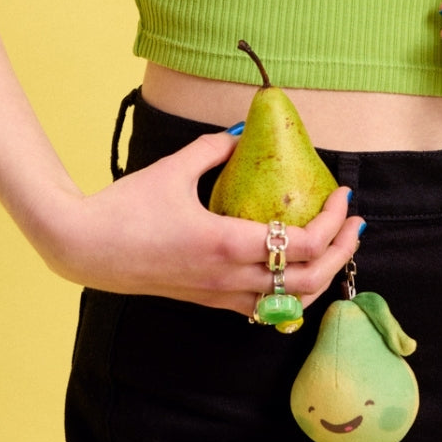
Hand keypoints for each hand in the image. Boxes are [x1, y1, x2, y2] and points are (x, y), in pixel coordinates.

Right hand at [36, 127, 362, 316]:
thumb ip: (213, 148)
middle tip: (356, 224)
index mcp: (226, 244)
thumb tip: (242, 133)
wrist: (84, 248)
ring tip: (338, 248)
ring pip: (289, 302)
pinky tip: (297, 271)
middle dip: (342, 252)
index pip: (301, 245)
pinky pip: (262, 308)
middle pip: (308, 280)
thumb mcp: (174, 168)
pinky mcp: (207, 301)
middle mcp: (228, 278)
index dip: (333, 222)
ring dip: (322, 276)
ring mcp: (218, 295)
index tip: (345, 196)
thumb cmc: (126, 207)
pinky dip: (291, 293)